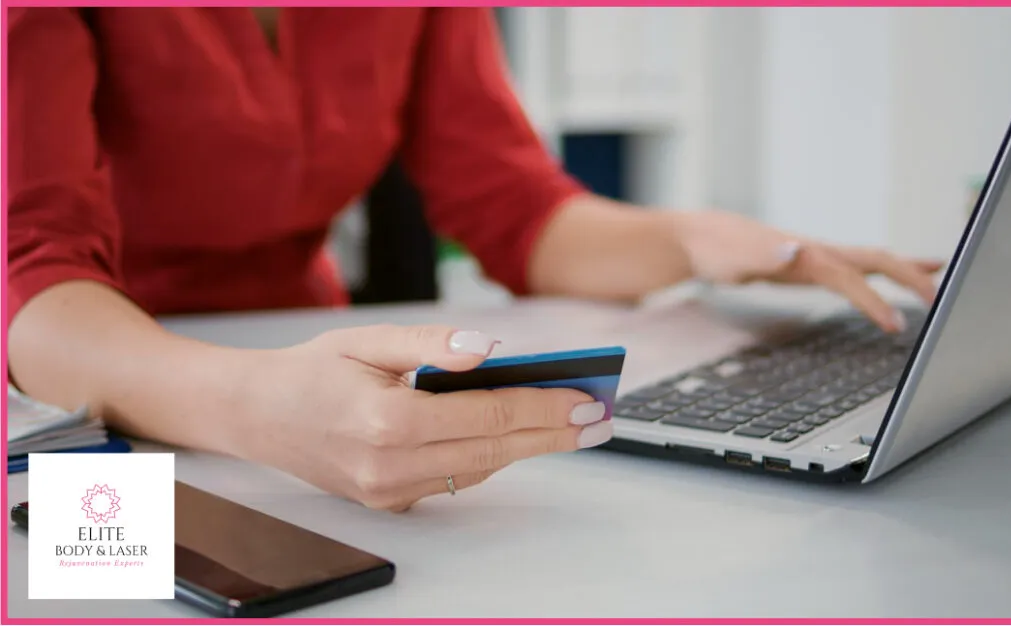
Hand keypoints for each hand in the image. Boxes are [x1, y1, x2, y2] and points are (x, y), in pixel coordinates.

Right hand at [232, 325, 611, 511]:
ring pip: (479, 468)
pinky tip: (515, 434)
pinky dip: (488, 455)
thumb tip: (490, 350)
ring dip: (526, 445)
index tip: (586, 399)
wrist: (256, 416)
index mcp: (386, 421)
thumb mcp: (367, 340)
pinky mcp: (387, 501)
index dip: (543, 406)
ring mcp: (388, 492)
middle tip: (598, 419)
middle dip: (552, 432)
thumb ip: (431, 346)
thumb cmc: (311, 370)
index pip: (488, 414)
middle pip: (494, 448)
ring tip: (568, 425)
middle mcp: (389, 466)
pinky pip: (454, 478)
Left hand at [673, 210, 943, 331]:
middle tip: (944, 297)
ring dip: (904, 269)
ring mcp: (812, 256)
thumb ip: (763, 254)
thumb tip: (795, 248)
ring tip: (938, 277)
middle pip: (875, 259)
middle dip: (911, 275)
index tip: (896, 326)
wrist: (696, 238)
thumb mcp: (733, 257)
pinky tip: (881, 281)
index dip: (875, 302)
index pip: (850, 278)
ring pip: (868, 260)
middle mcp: (815, 250)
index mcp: (804, 253)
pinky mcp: (805, 265)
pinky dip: (875, 274)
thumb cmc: (714, 250)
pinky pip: (850, 269)